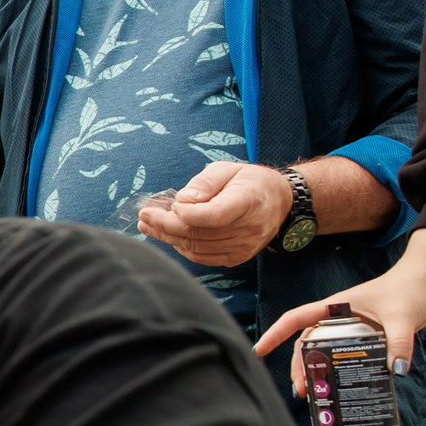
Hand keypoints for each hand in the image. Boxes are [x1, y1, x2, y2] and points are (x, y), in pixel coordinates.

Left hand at [137, 161, 288, 265]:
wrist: (280, 202)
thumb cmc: (249, 181)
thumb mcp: (227, 169)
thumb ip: (204, 182)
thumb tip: (182, 200)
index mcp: (248, 201)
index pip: (213, 215)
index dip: (187, 213)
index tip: (171, 205)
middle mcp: (248, 228)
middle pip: (199, 233)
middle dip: (165, 226)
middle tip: (144, 216)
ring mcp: (244, 246)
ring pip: (197, 248)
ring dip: (168, 238)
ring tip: (148, 226)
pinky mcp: (237, 257)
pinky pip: (203, 257)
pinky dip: (182, 247)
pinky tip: (169, 236)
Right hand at [254, 227, 425, 393]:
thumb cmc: (410, 288)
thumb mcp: (404, 317)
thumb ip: (400, 344)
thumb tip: (397, 370)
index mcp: (337, 307)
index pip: (296, 319)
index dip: (275, 335)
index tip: (259, 351)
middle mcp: (339, 318)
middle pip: (307, 343)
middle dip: (299, 366)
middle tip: (302, 390)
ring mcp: (352, 328)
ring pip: (324, 351)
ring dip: (317, 371)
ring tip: (317, 393)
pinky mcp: (367, 336)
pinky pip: (346, 355)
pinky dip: (340, 370)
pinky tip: (343, 385)